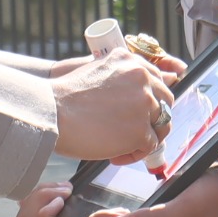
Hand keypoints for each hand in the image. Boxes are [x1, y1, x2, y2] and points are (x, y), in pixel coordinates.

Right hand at [50, 49, 173, 163]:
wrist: (51, 113)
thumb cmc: (66, 98)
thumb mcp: (97, 72)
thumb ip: (121, 78)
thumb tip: (141, 96)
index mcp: (130, 61)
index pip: (157, 80)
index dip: (150, 99)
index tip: (138, 112)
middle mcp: (142, 78)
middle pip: (166, 101)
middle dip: (153, 118)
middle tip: (133, 131)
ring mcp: (144, 104)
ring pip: (161, 125)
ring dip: (145, 138)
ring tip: (123, 146)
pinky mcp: (140, 130)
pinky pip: (150, 146)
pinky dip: (135, 154)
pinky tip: (115, 155)